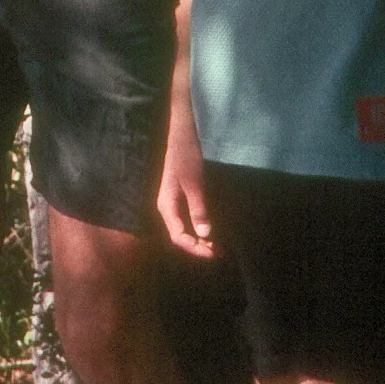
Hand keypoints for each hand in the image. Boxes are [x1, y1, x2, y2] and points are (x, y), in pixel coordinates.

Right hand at [157, 113, 214, 258]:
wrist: (176, 130)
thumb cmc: (184, 155)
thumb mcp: (194, 183)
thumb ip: (198, 209)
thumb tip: (204, 235)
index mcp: (166, 206)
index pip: (178, 237)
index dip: (195, 249)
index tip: (214, 253)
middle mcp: (165, 207)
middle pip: (179, 235)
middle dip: (197, 247)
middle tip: (219, 252)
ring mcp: (170, 200)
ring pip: (181, 227)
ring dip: (198, 238)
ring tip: (216, 244)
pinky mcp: (176, 194)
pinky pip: (184, 217)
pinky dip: (196, 225)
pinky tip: (208, 227)